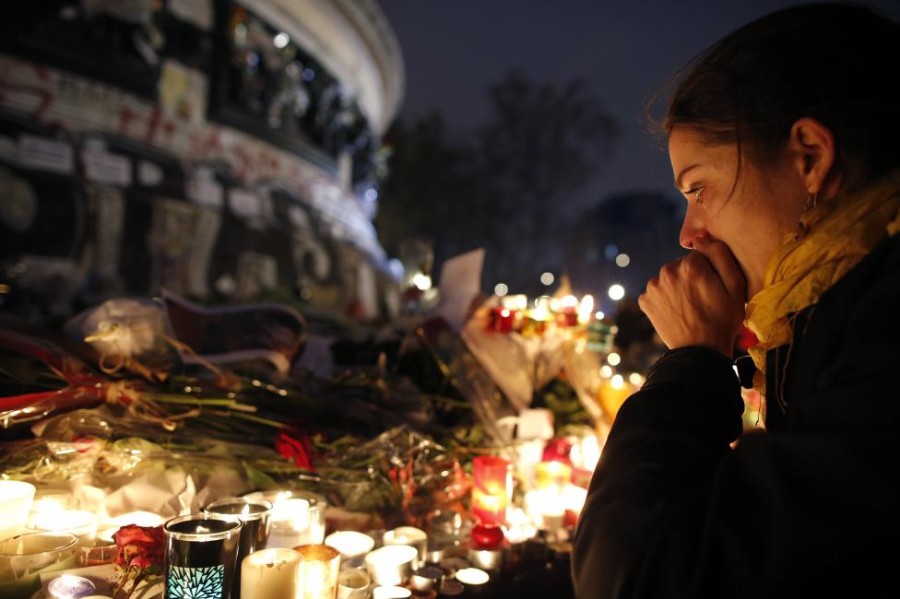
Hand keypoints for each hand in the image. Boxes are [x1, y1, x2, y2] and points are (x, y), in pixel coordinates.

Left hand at [638, 238, 746, 355]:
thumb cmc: (723, 320)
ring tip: (689, 307)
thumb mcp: (735, 286)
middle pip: (682, 265)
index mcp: (689, 264)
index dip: (709, 271)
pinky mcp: (644, 300)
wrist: (699, 352)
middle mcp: (666, 271)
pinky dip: (665, 298)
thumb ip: (721, 254)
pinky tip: (676, 311)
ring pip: (668, 278)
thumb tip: (702, 238)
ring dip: (677, 287)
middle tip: (702, 299)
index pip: (700, 256)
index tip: (713, 288)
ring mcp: (652, 286)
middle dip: (691, 277)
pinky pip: (657, 292)